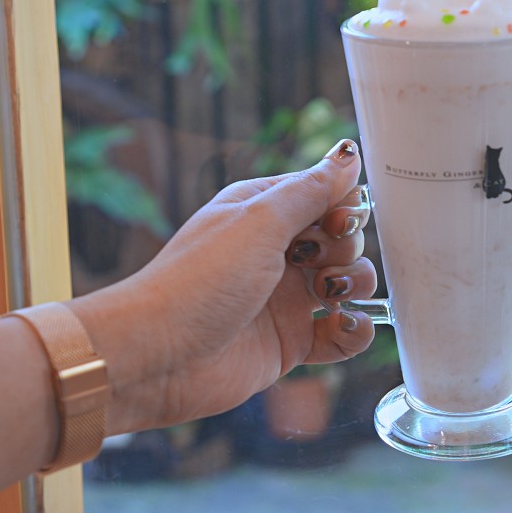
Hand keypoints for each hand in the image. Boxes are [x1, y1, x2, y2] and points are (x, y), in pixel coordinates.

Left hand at [68, 140, 377, 434]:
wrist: (155, 358)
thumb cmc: (196, 282)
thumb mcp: (258, 222)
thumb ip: (311, 189)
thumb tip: (347, 154)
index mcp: (264, 213)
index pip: (327, 195)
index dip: (343, 207)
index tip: (335, 222)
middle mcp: (277, 252)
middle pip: (344, 238)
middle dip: (345, 248)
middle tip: (313, 261)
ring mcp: (286, 298)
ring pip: (349, 282)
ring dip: (355, 284)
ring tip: (329, 295)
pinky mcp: (292, 341)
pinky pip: (343, 333)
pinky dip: (355, 330)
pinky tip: (343, 325)